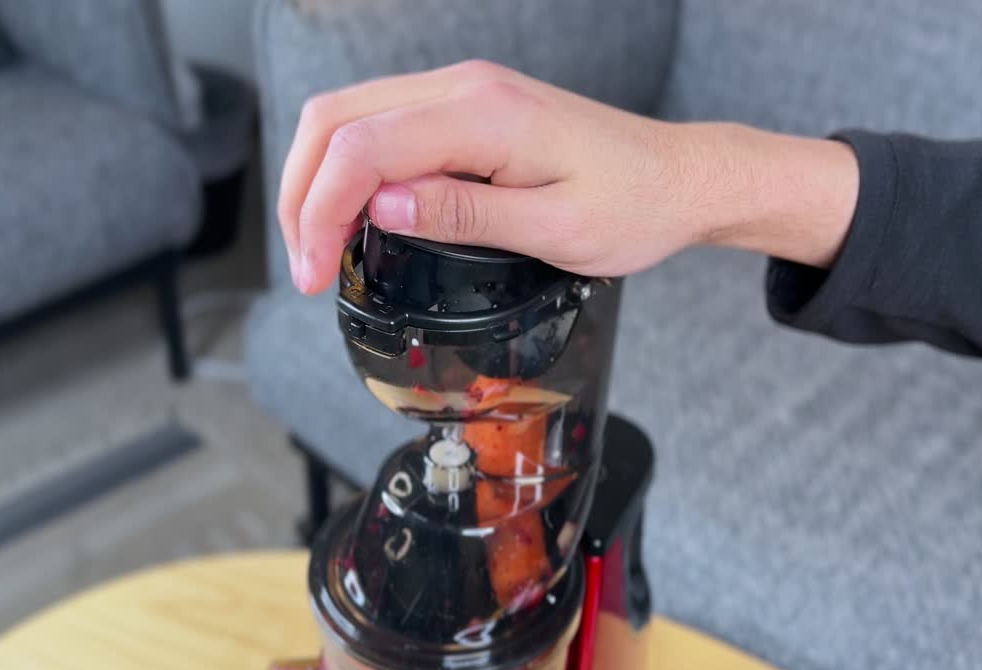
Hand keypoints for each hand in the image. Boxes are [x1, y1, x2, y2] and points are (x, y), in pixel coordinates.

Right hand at [279, 60, 858, 294]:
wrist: (679, 177)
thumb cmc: (634, 205)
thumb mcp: (554, 230)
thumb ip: (463, 215)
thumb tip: (382, 207)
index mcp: (485, 115)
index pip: (364, 148)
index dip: (320, 211)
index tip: (315, 270)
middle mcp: (466, 87)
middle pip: (337, 119)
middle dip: (302, 193)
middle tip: (306, 265)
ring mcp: (464, 91)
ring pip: (350, 117)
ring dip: (318, 179)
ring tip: (319, 246)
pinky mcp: (467, 107)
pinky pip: (382, 123)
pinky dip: (350, 168)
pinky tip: (354, 215)